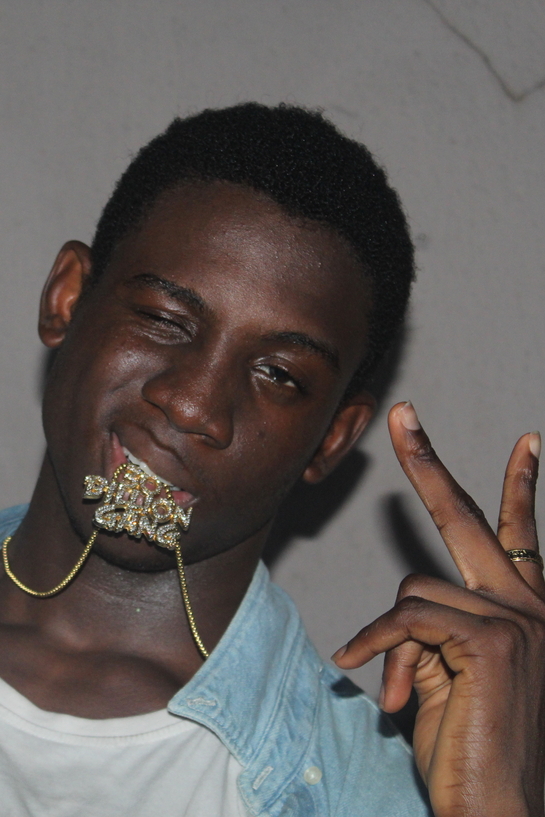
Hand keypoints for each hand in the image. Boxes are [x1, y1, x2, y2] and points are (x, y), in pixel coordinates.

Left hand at [333, 402, 544, 816]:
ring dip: (390, 639)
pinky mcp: (493, 640)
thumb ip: (430, 630)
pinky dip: (378, 644)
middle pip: (467, 517)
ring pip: (415, 588)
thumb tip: (398, 618)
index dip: (522, 487)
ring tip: (397, 689)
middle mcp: (529, 606)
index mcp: (525, 612)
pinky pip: (408, 617)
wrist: (497, 807)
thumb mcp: (445, 674)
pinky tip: (368, 673)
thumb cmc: (468, 746)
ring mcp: (517, 619)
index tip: (529, 443)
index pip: (519, 535)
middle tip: (403, 415)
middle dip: (429, 462)